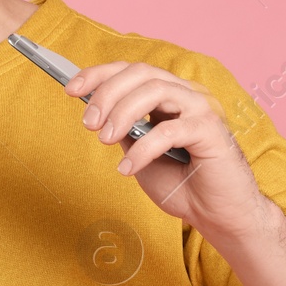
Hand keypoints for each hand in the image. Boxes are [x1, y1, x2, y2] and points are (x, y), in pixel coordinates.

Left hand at [66, 61, 269, 239]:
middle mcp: (185, 95)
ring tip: (105, 140)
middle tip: (89, 123)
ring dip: (123, 113)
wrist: (216, 215)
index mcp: (167, 96)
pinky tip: (128, 167)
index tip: (70, 89)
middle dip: (107, 93)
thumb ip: (124, 131)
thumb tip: (95, 112)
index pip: (130, 71)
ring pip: (156, 90)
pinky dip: (143, 148)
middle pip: (141, 73)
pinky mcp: (211, 131)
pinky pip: (170, 130)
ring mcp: (200, 109)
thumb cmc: (180, 185)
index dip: (98, 74)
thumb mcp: (139, 153)